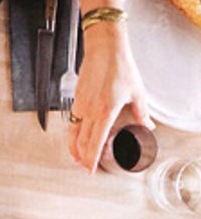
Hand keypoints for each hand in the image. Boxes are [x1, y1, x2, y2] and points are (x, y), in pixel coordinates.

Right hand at [68, 24, 152, 172]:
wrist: (104, 49)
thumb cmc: (119, 67)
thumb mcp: (137, 91)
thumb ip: (141, 112)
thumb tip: (146, 125)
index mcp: (105, 111)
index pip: (95, 142)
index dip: (92, 158)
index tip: (92, 169)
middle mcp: (90, 110)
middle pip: (81, 142)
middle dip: (82, 158)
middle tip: (86, 168)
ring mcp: (80, 105)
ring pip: (72, 134)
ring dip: (73, 148)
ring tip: (77, 158)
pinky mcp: (76, 99)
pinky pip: (71, 122)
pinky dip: (71, 134)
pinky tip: (75, 138)